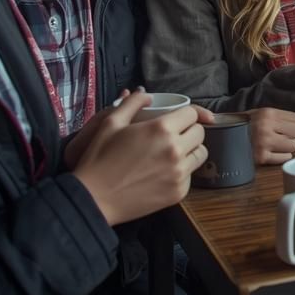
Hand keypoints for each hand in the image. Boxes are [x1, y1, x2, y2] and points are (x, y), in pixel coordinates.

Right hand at [72, 91, 207, 225]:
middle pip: (200, 133)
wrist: (94, 198)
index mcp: (161, 129)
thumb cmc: (99, 159)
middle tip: (173, 135)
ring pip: (200, 154)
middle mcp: (175, 150)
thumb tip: (147, 96)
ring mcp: (179, 173)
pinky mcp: (178, 192)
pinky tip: (164, 172)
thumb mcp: (111, 123)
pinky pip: (191, 175)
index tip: (179, 119)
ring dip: (190, 150)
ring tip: (172, 153)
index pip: (192, 114)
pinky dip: (182, 171)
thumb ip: (132, 103)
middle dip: (189, 131)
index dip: (185, 115)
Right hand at [248, 107, 294, 164]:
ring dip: (287, 147)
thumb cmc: (244, 126)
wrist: (223, 138)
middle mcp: (266, 127)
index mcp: (267, 113)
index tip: (287, 128)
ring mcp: (264, 143)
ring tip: (276, 145)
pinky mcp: (261, 158)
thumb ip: (279, 118)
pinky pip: (284, 158)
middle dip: (292, 135)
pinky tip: (272, 152)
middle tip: (282, 137)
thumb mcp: (260, 114)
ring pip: (293, 146)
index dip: (294, 125)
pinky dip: (281, 157)